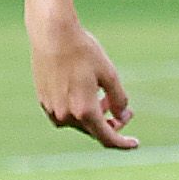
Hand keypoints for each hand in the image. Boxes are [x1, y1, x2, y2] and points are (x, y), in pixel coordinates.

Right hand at [28, 14, 135, 149]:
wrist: (52, 35)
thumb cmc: (83, 52)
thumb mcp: (109, 74)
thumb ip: (118, 99)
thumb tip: (123, 116)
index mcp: (84, 111)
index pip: (107, 138)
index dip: (122, 143)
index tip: (134, 143)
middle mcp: (66, 115)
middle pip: (93, 130)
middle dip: (110, 124)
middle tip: (124, 111)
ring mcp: (53, 110)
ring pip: (78, 122)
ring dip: (93, 115)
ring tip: (103, 97)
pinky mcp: (44, 101)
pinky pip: (65, 113)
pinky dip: (77, 109)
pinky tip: (83, 92)